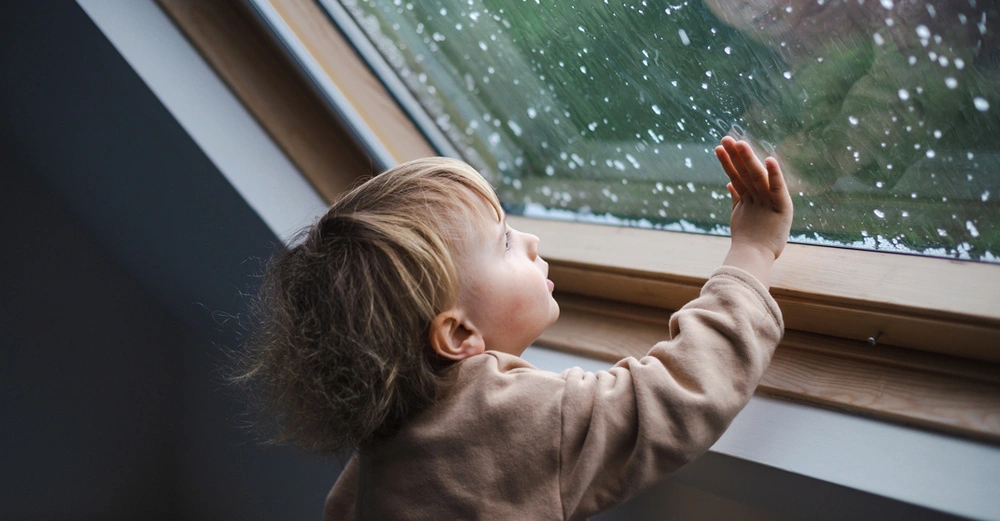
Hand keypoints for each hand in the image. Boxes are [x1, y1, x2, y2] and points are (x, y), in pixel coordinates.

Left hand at [714, 137, 793, 286]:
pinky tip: (770, 161)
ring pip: (756, 178)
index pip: (739, 176)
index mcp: (754, 197)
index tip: (721, 147)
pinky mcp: (782, 209)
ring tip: (736, 142)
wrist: (756, 258)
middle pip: (747, 172)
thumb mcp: (743, 214)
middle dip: (737, 155)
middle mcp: (763, 197)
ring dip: (746, 160)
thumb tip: (729, 182)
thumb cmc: (753, 240)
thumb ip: (738, 198)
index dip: (729, 162)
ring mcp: (770, 202)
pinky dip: (774, 175)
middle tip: (727, 138)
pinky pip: (777, 189)